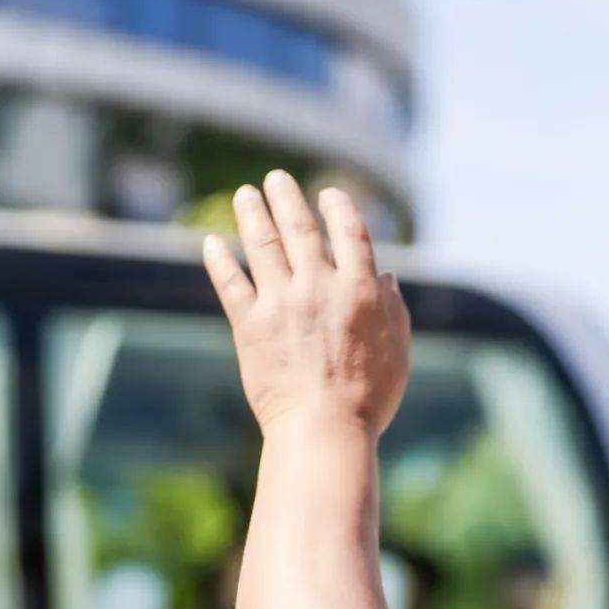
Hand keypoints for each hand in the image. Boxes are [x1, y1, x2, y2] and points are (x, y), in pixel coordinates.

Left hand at [203, 171, 410, 436]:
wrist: (324, 429)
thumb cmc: (368, 400)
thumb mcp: (397, 353)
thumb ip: (394, 310)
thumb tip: (387, 276)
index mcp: (359, 291)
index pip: (349, 233)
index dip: (338, 207)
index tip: (328, 193)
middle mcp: (319, 286)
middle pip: (300, 228)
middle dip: (287, 197)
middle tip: (276, 179)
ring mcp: (282, 304)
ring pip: (262, 245)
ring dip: (252, 214)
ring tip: (246, 195)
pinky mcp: (250, 326)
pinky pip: (231, 284)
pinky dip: (220, 260)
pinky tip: (211, 243)